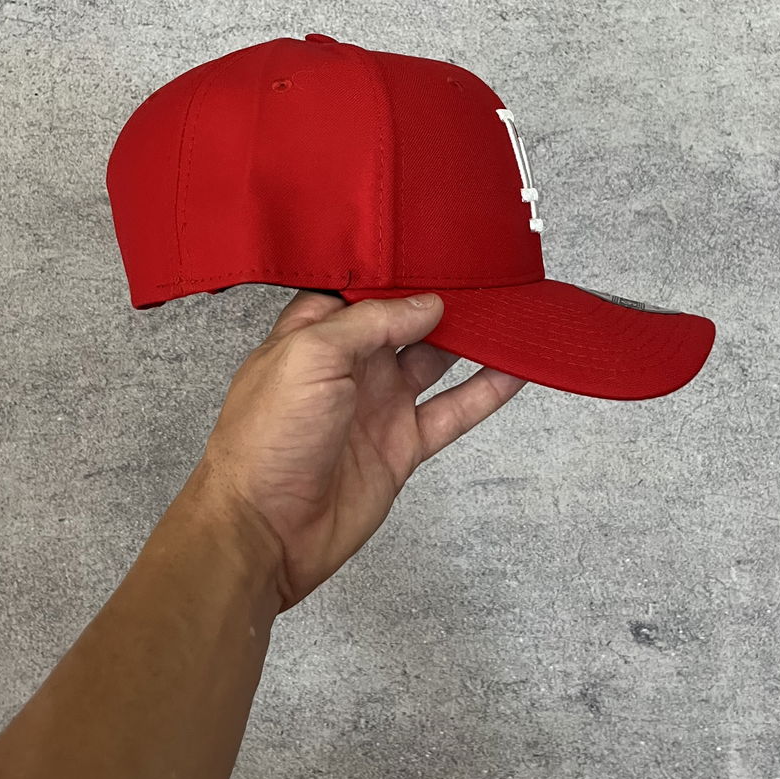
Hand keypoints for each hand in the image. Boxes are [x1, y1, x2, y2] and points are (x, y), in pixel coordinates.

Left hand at [184, 290, 526, 613]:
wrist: (264, 530)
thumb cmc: (265, 439)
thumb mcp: (311, 357)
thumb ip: (370, 323)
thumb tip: (424, 304)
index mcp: (315, 336)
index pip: (363, 290)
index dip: (397, 270)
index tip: (438, 248)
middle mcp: (349, 366)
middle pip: (406, 322)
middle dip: (442, 299)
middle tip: (487, 273)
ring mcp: (378, 406)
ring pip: (435, 362)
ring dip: (470, 340)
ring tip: (510, 311)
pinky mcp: (401, 446)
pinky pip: (452, 411)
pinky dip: (485, 392)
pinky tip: (514, 369)